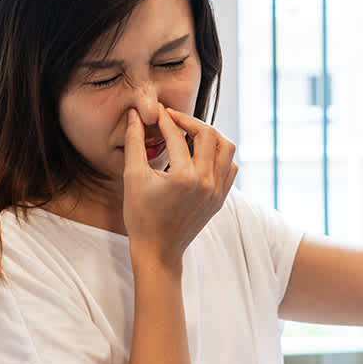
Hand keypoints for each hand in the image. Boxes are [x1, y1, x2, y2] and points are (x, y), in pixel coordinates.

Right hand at [121, 108, 237, 267]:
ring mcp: (217, 191)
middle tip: (173, 118)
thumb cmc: (141, 217)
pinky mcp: (221, 198)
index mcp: (184, 177)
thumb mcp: (132, 177)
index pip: (177, 135)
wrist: (158, 251)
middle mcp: (206, 182)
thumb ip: (134, 142)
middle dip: (190, 121)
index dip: (165, 119)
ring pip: (226, 148)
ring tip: (191, 133)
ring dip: (210, 135)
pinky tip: (202, 154)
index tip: (157, 112)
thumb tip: (136, 114)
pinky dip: (219, 155)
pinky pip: (230, 167)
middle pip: (208, 134)